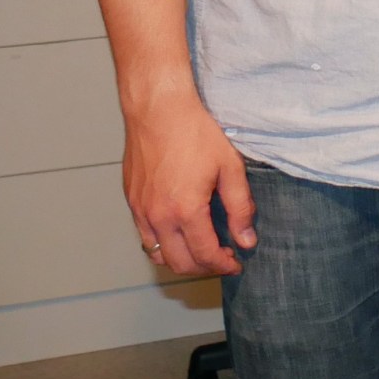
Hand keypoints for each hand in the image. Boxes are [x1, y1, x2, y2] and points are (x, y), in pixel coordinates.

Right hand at [123, 87, 254, 277]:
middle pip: (179, 263)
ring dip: (180, 259)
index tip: (236, 263)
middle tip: (222, 259)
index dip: (223, 264)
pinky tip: (179, 231)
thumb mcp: (230, 168)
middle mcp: (158, 216)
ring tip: (201, 248)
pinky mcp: (131, 201)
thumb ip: (240, 208)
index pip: (204, 254)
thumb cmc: (195, 132)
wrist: (159, 110)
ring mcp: (141, 210)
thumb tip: (247, 239)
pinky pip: (144, 235)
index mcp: (185, 210)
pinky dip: (162, 243)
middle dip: (203, 268)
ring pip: (157, 253)